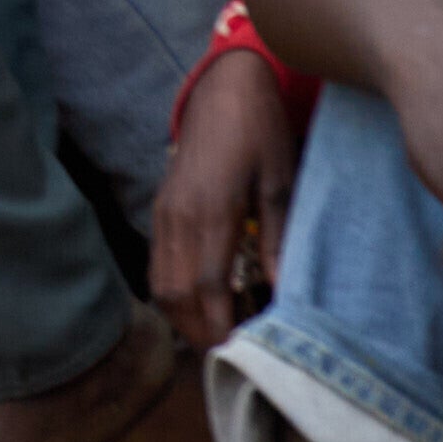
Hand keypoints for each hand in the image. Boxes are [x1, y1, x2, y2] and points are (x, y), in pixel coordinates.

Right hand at [151, 45, 304, 349]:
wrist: (224, 87)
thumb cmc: (262, 132)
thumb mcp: (282, 182)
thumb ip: (280, 238)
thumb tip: (285, 292)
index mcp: (211, 210)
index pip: (207, 286)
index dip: (222, 325)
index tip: (244, 351)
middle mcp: (179, 216)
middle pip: (177, 294)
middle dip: (201, 331)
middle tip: (234, 354)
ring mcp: (164, 212)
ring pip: (161, 284)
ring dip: (185, 317)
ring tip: (219, 332)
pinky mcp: (160, 208)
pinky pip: (157, 264)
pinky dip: (175, 293)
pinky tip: (202, 301)